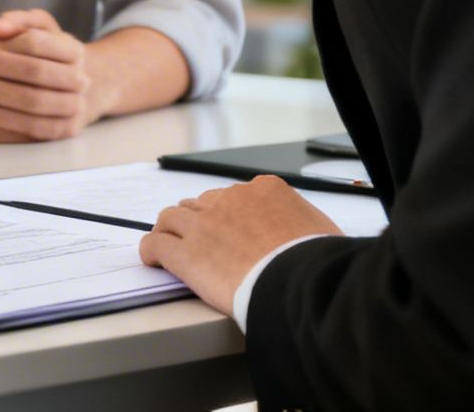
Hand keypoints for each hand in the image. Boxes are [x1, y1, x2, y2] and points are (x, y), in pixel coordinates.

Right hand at [0, 8, 95, 141]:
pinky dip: (40, 132)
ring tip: (77, 109)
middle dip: (67, 86)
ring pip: (28, 114)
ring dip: (61, 113)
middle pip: (35, 83)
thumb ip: (16, 29)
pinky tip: (57, 127)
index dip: (62, 55)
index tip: (81, 62)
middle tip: (85, 87)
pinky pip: (15, 134)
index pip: (32, 47)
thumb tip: (53, 40)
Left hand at [137, 175, 342, 315]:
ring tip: (169, 243)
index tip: (228, 228)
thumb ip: (304, 222)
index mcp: (264, 190)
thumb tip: (308, 232)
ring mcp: (204, 225)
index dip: (227, 214)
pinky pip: (156, 244)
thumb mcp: (322, 229)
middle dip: (200, 221)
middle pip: (202, 204)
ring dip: (170, 230)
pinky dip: (151, 250)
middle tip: (200, 240)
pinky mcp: (186, 254)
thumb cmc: (317, 261)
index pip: (235, 196)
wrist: (299, 282)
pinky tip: (153, 259)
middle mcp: (230, 200)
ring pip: (172, 218)